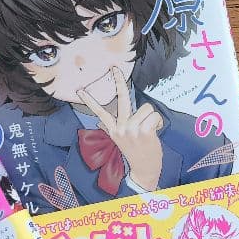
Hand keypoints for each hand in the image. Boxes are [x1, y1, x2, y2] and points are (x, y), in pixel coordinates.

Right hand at [78, 67, 163, 191]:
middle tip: (114, 68)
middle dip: (118, 81)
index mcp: (113, 129)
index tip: (80, 89)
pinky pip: (154, 116)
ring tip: (150, 129)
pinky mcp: (143, 131)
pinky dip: (158, 122)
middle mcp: (120, 128)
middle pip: (122, 99)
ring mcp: (131, 129)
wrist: (144, 170)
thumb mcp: (121, 140)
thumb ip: (113, 128)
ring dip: (152, 117)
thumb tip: (101, 122)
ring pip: (146, 108)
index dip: (90, 100)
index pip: (100, 112)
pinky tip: (155, 132)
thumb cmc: (136, 152)